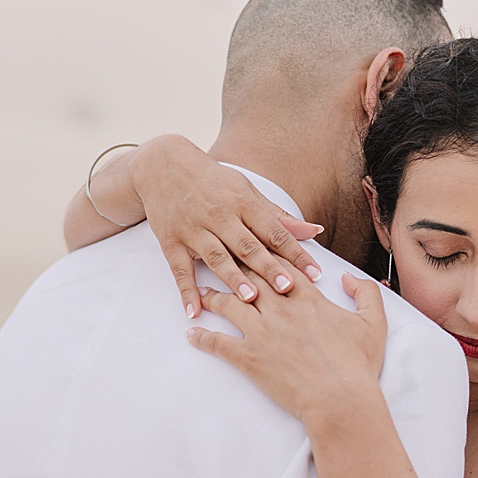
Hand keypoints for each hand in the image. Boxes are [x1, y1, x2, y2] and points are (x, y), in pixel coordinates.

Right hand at [129, 135, 323, 318]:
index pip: (274, 231)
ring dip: (233, 278)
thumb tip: (314, 231)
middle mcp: (219, 216)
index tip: (314, 273)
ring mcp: (194, 230)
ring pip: (216, 257)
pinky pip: (179, 270)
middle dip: (268, 267)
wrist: (163, 167)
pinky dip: (186, 291)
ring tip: (249, 298)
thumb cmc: (211, 181)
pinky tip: (195, 310)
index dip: (296, 252)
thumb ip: (278, 216)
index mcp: (242, 203)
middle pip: (247, 246)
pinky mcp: (171, 242)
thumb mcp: (246, 191)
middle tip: (287, 288)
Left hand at [186, 272, 387, 423]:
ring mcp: (262, 333)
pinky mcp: (248, 358)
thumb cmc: (358, 365)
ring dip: (213, 297)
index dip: (265, 253)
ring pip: (229, 305)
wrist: (340, 400)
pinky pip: (218, 344)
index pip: (280, 266)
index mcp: (307, 299)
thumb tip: (349, 279)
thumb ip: (366, 294)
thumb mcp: (373, 323)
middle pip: (249, 278)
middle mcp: (280, 309)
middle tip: (218, 256)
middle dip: (233, 266)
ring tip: (202, 293)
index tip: (251, 244)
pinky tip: (191, 334)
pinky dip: (202, 337)